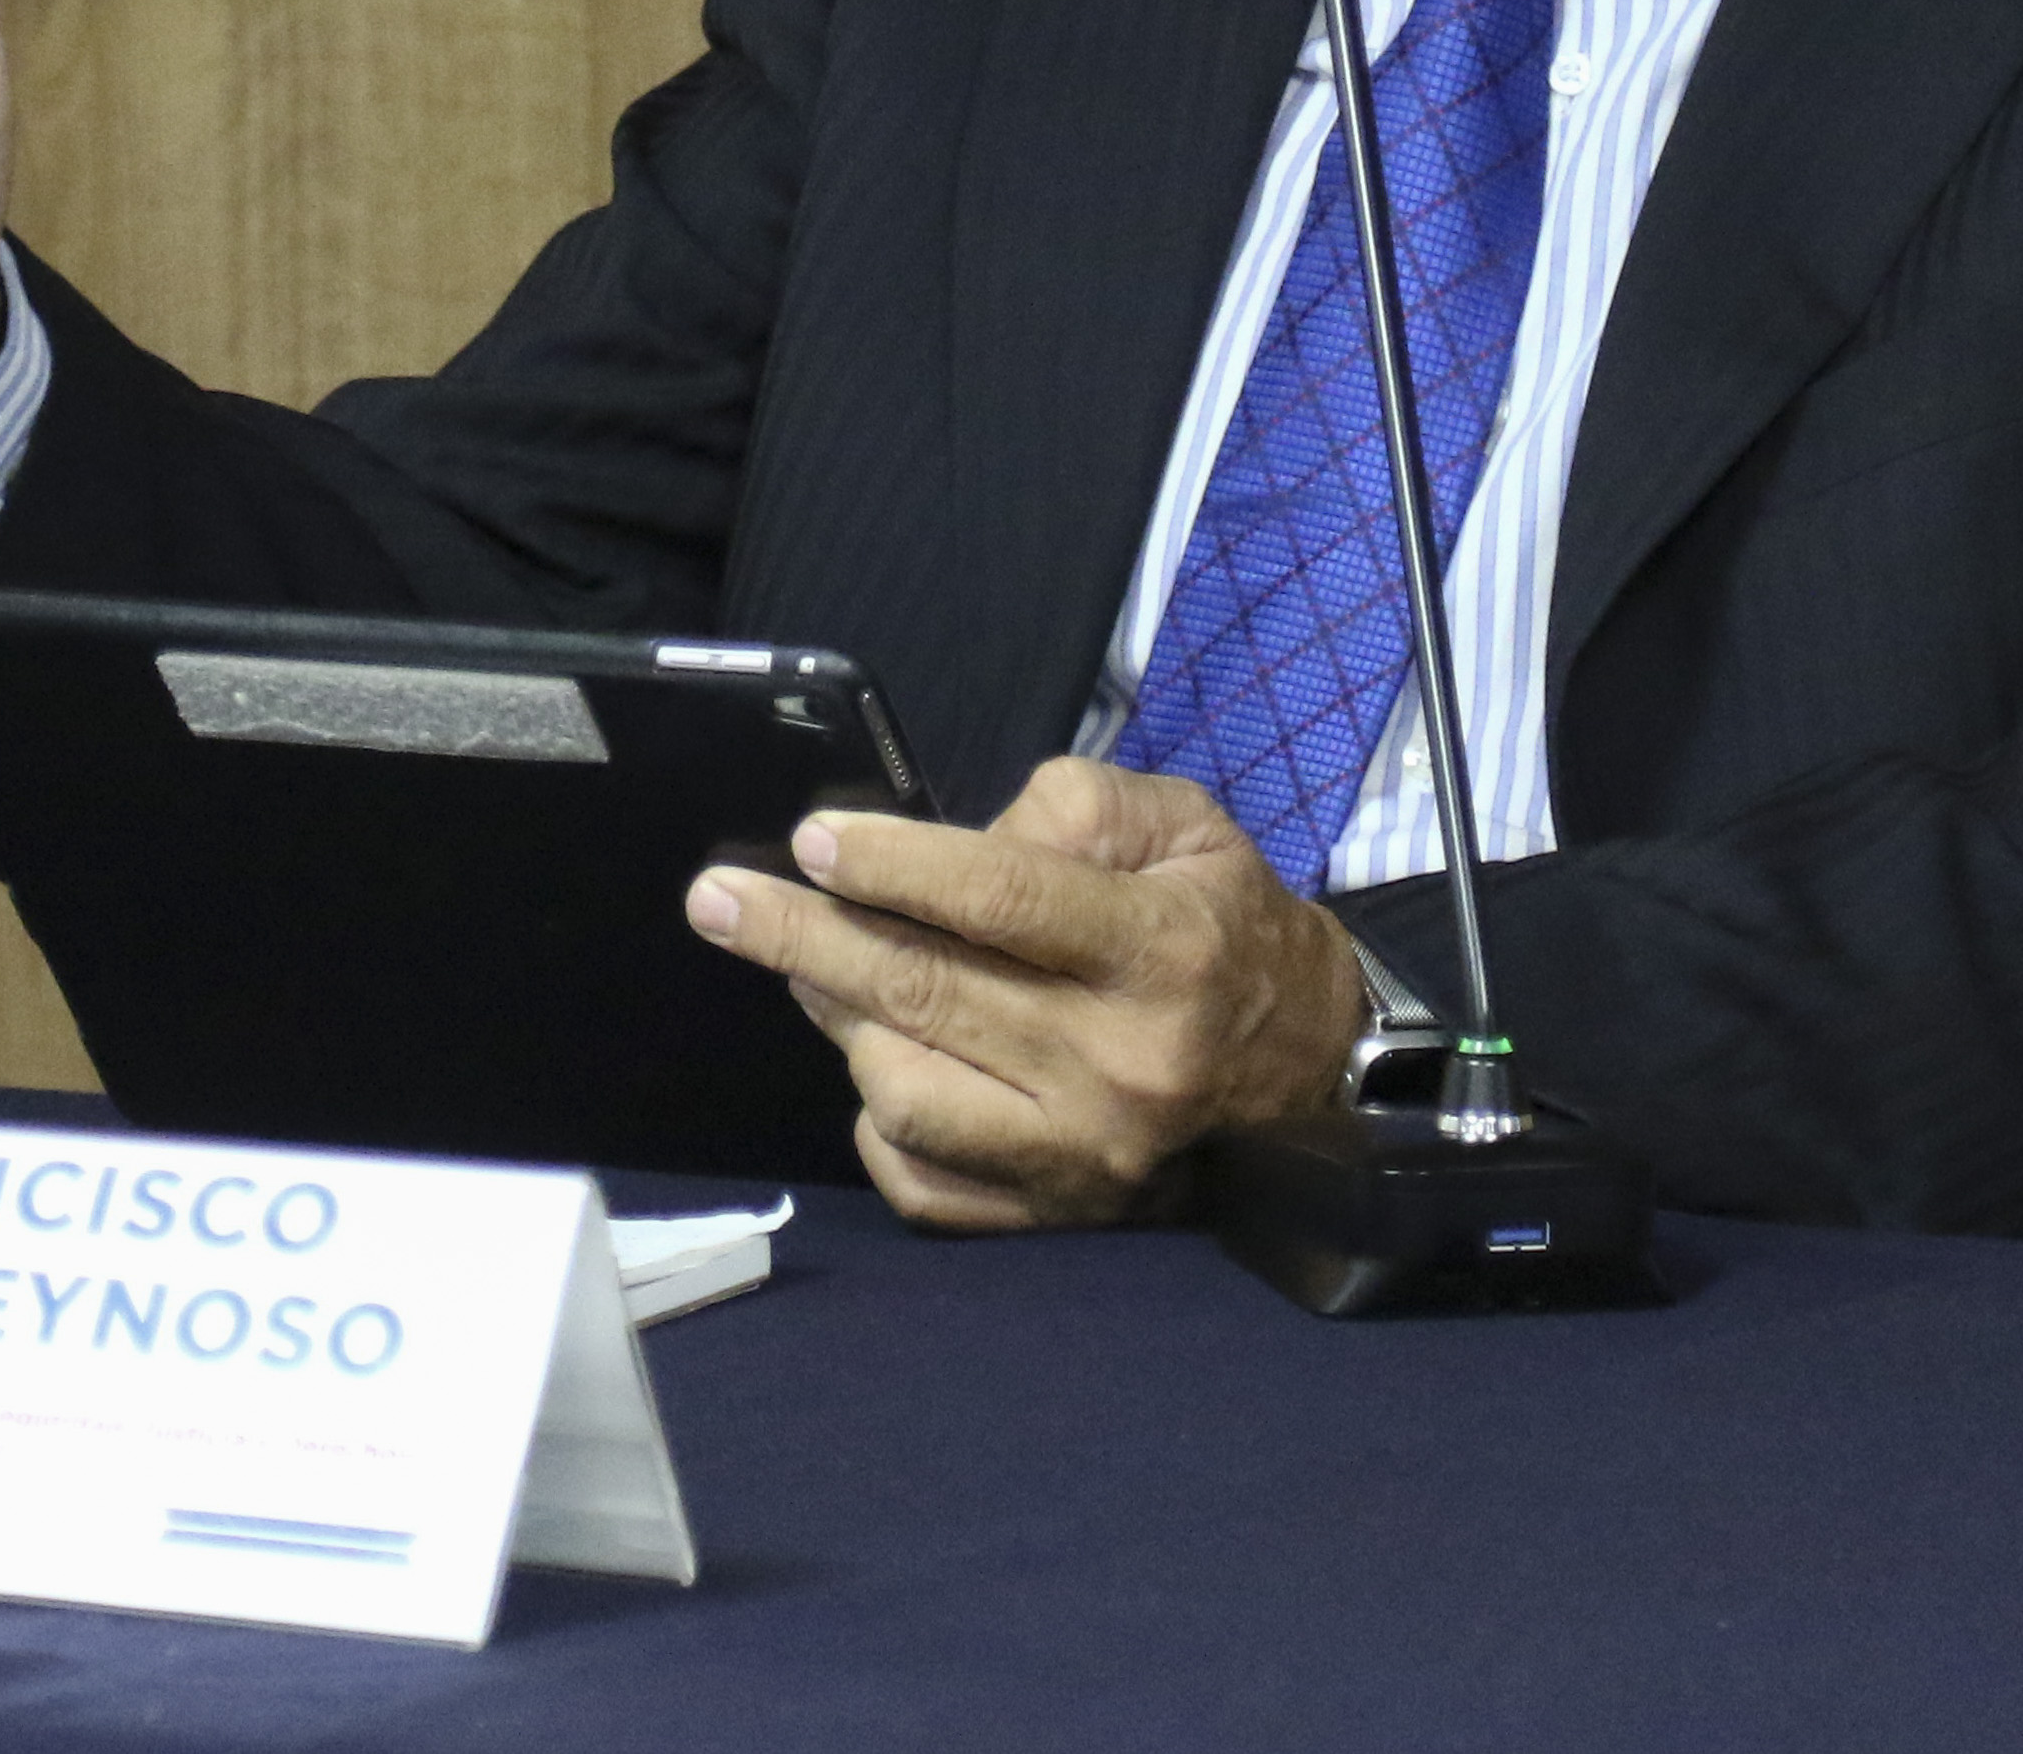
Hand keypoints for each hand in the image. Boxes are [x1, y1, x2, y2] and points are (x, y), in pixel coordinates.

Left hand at [683, 756, 1362, 1229]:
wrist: (1302, 1063)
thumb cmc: (1221, 923)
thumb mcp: (1179, 826)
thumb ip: (1067, 810)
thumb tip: (942, 843)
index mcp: (1163, 953)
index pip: (1007, 902)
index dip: (899, 866)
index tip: (814, 838)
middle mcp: (1122, 1063)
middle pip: (932, 994)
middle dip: (806, 937)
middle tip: (719, 898)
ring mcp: (1085, 1154)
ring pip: (909, 1095)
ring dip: (840, 1022)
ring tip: (809, 969)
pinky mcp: (1056, 1211)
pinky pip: (922, 1179)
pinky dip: (876, 1119)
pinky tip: (873, 1058)